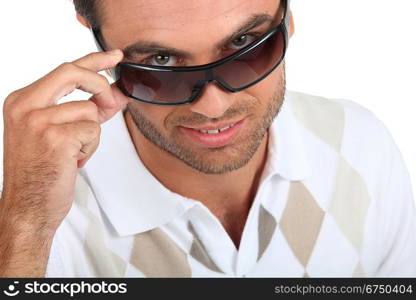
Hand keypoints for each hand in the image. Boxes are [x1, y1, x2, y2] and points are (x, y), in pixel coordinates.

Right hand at [1, 50, 124, 232]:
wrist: (28, 206)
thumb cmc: (41, 171)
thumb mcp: (57, 132)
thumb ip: (84, 108)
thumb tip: (114, 93)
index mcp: (22, 101)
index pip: (64, 69)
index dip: (94, 60)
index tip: (114, 56)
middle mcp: (25, 106)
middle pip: (74, 73)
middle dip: (100, 85)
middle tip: (110, 103)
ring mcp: (38, 121)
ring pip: (90, 110)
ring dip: (91, 135)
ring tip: (74, 152)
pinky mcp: (55, 137)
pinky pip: (93, 130)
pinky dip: (90, 148)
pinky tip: (73, 161)